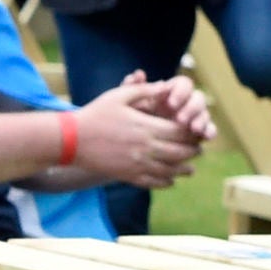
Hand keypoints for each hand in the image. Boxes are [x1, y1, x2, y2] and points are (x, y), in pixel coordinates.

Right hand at [72, 71, 205, 187]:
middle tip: (199, 150)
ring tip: (191, 170)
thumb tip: (167, 85)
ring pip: (168, 171)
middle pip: (179, 153)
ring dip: (183, 170)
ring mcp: (136, 164)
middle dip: (192, 152)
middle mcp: (145, 148)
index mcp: (146, 127)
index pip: (180, 132)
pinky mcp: (126, 176)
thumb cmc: (96, 114)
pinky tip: (170, 181)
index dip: (193, 132)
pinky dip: (164, 183)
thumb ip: (146, 90)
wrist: (71, 140)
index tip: (198, 129)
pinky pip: (151, 183)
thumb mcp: (120, 95)